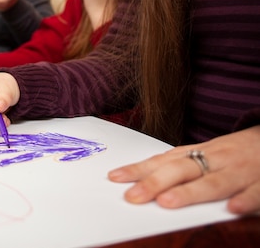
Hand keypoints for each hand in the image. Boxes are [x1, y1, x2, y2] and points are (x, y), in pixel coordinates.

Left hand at [108, 125, 259, 214]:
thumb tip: (143, 176)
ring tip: (167, 202)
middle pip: (182, 170)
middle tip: (133, 196)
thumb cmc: (234, 152)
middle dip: (156, 183)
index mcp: (199, 154)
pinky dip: (245, 200)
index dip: (138, 169)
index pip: (163, 161)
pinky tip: (231, 209)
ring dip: (190, 192)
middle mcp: (215, 160)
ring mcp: (239, 171)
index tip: (114, 178)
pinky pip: (256, 192)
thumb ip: (178, 164)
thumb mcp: (204, 154)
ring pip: (214, 182)